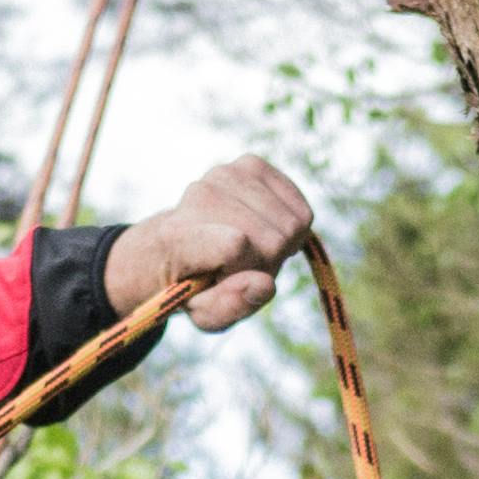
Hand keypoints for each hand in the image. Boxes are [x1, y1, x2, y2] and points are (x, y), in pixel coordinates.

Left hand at [105, 157, 314, 331]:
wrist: (183, 243)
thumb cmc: (197, 285)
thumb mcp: (205, 314)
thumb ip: (230, 306)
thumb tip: (265, 284)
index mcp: (179, 237)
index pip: (234, 244)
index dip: (251, 267)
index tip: (233, 276)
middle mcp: (198, 196)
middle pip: (273, 238)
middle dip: (268, 261)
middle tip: (242, 266)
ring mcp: (225, 174)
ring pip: (291, 222)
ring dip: (280, 243)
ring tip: (251, 248)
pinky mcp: (251, 164)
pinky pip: (300, 207)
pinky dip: (292, 224)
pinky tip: (265, 228)